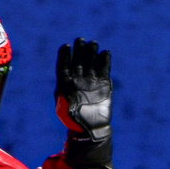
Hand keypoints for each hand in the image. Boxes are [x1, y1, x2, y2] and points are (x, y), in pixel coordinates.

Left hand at [56, 37, 111, 168]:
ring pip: (91, 63)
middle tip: (81, 40)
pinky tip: (105, 53)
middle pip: (78, 60)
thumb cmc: (74, 120)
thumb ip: (66, 95)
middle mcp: (78, 80)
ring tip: (93, 43)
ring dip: (91, 53)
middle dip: (79, 50)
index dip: (64, 56)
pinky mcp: (103, 84)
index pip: (63, 65)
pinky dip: (105, 61)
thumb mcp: (66, 108)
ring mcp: (90, 81)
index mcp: (65, 84)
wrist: (90, 128)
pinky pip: (104, 70)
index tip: (66, 46)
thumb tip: (70, 84)